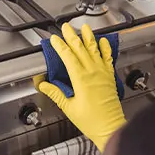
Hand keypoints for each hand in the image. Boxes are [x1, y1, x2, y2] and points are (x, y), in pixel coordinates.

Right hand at [39, 23, 126, 150]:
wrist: (111, 127)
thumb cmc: (92, 121)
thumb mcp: (69, 108)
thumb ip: (56, 94)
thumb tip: (44, 85)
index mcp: (81, 80)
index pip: (68, 57)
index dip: (60, 46)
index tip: (54, 39)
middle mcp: (93, 73)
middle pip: (81, 49)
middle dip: (72, 36)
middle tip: (66, 27)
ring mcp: (103, 74)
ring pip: (95, 50)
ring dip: (89, 37)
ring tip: (85, 27)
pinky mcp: (110, 77)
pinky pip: (108, 58)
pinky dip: (105, 49)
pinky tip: (103, 42)